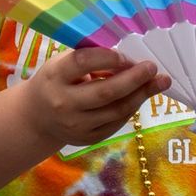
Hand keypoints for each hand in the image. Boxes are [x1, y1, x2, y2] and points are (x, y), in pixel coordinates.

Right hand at [20, 46, 169, 150]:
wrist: (36, 117)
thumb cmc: (55, 80)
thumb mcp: (63, 63)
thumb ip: (89, 59)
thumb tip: (128, 57)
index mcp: (55, 76)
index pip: (83, 63)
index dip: (108, 57)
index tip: (127, 55)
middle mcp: (63, 102)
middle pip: (105, 91)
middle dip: (134, 79)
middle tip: (153, 67)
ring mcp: (75, 125)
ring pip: (116, 111)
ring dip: (141, 96)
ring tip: (159, 82)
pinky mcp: (86, 139)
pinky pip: (116, 124)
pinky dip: (131, 109)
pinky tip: (141, 96)